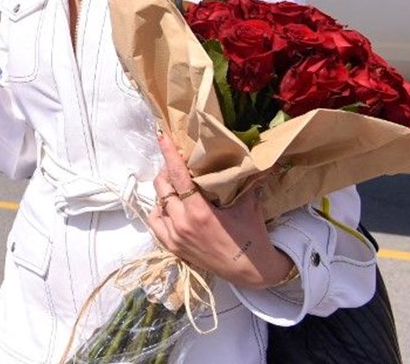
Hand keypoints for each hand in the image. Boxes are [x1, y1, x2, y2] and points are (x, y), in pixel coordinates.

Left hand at [147, 132, 293, 287]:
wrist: (250, 271)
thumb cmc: (251, 236)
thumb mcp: (248, 206)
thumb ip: (245, 180)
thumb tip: (254, 157)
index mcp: (199, 212)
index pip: (178, 177)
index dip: (169, 154)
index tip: (161, 136)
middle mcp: (182, 224)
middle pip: (163, 187)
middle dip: (167, 170)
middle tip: (178, 163)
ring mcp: (174, 237)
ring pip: (157, 204)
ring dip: (164, 190)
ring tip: (175, 183)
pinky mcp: (172, 247)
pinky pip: (155, 223)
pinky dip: (159, 210)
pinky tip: (169, 205)